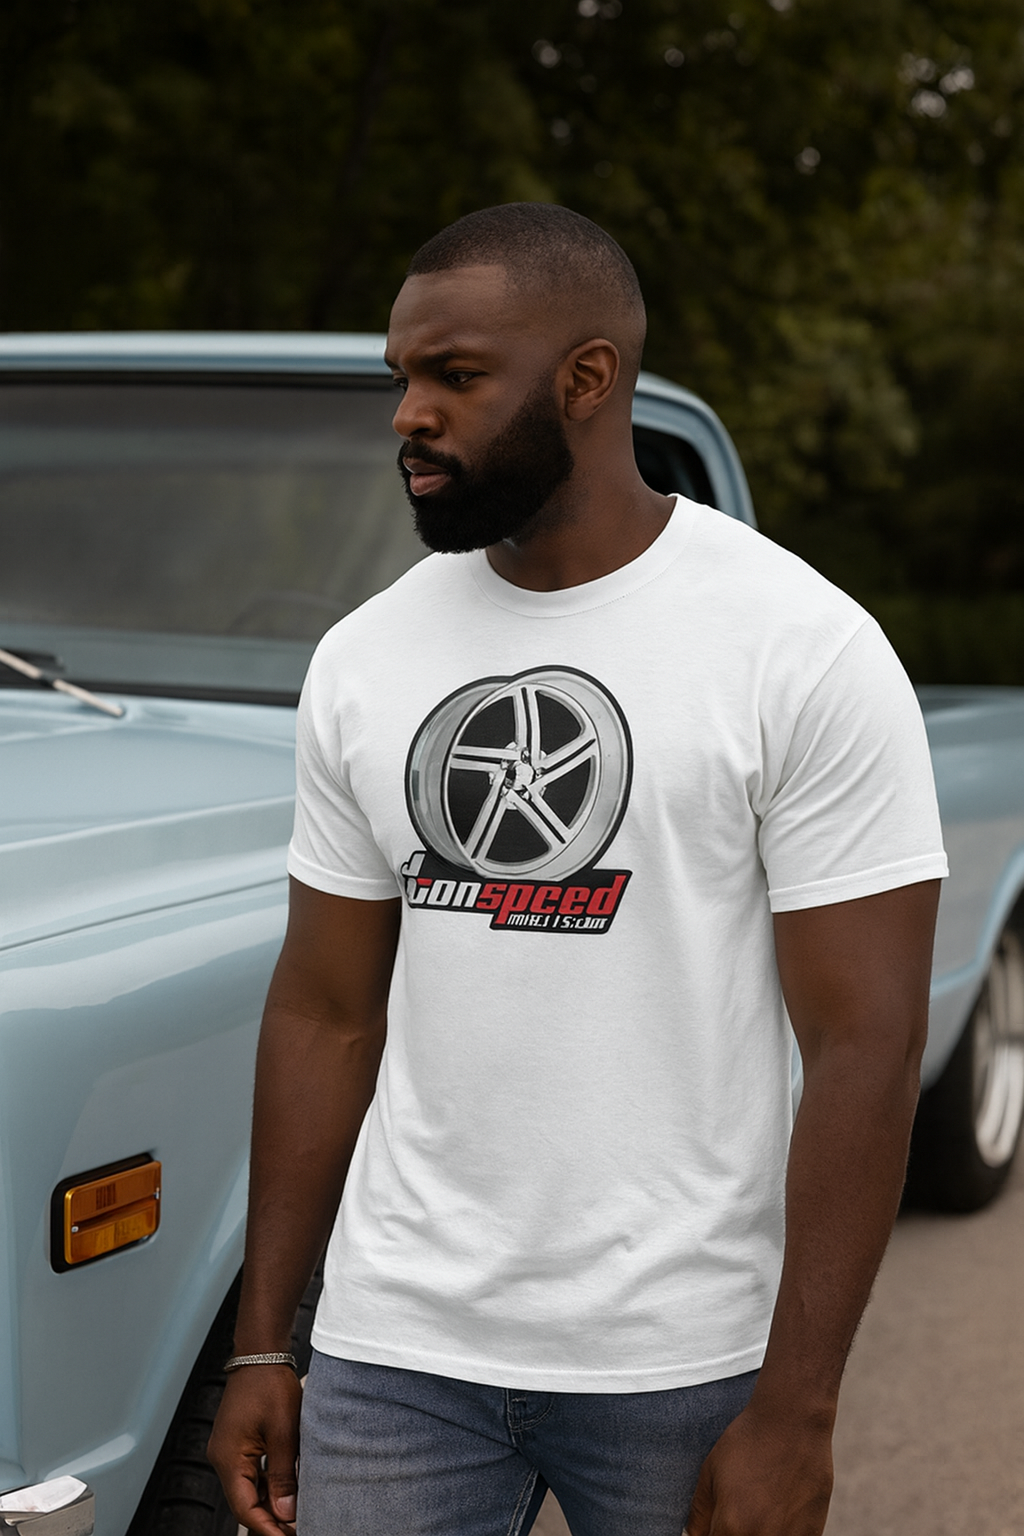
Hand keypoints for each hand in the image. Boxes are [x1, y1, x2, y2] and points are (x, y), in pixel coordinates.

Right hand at [207, 1365, 302, 1535]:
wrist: (261, 1353)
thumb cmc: (269, 1385)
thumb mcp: (283, 1433)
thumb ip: (283, 1477)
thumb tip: (286, 1513)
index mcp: (228, 1459)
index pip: (245, 1509)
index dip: (268, 1528)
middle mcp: (223, 1457)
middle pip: (245, 1502)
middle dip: (270, 1519)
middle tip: (296, 1529)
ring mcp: (228, 1449)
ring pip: (248, 1489)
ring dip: (269, 1503)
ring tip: (294, 1516)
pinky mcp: (237, 1442)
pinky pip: (250, 1473)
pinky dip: (267, 1485)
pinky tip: (285, 1491)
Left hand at [683, 1402, 833, 1535]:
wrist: (793, 1422)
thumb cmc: (748, 1442)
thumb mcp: (710, 1472)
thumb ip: (699, 1514)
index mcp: (731, 1527)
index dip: (713, 1534)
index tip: (717, 1522)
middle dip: (733, 1532)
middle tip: (739, 1511)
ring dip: (758, 1533)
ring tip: (760, 1508)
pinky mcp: (812, 1535)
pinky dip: (782, 1532)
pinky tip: (780, 1511)